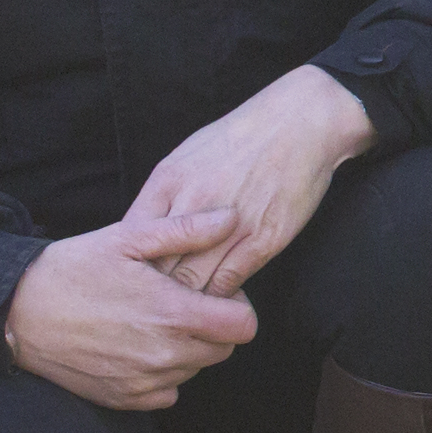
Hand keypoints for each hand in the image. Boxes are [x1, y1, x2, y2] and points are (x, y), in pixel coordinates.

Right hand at [6, 212, 258, 409]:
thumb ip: (185, 230)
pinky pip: (167, 393)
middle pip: (223, 350)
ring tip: (156, 322)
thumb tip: (230, 218)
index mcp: (172, 314)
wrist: (17, 313)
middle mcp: (164, 355)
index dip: (236, 307)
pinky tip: (140, 347)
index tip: (215, 294)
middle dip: (214, 328)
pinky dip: (163, 374)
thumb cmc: (73, 269)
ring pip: (195, 370)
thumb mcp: (128, 237)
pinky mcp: (123, 398)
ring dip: (188, 350)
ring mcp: (143, 381)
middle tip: (184, 305)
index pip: (243, 327)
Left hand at [123, 65, 377, 297]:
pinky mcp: (263, 238)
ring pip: (192, 281)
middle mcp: (194, 202)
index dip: (131, 266)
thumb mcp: (187, 154)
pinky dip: (219, 297)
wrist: (301, 121)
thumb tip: (142, 231)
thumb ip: (163, 194)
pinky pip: (229, 281)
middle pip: (158, 266)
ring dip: (187, 300)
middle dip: (154, 291)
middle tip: (153, 306)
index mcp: (169, 180)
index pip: (132, 240)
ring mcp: (229, 224)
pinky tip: (217, 298)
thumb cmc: (241, 137)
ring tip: (183, 311)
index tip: (135, 278)